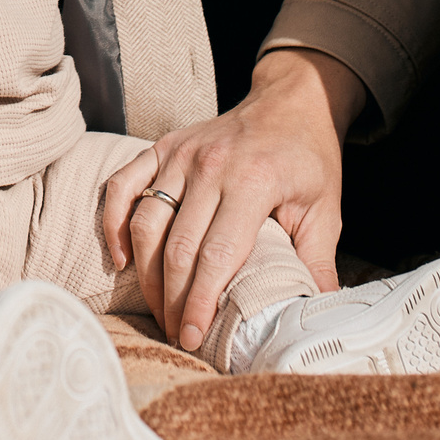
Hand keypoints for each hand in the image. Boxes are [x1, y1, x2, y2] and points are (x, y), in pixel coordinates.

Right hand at [98, 47, 367, 355]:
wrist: (290, 102)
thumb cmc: (308, 160)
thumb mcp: (325, 210)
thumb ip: (317, 262)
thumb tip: (318, 315)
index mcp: (252, 182)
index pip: (216, 255)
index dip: (200, 301)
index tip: (194, 336)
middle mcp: (210, 166)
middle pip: (177, 247)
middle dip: (173, 299)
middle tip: (176, 334)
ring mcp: (181, 154)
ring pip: (146, 222)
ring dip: (146, 273)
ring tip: (159, 309)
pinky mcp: (162, 147)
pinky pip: (123, 185)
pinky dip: (114, 222)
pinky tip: (120, 258)